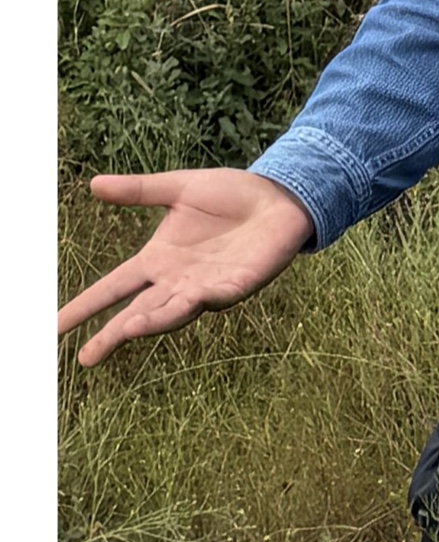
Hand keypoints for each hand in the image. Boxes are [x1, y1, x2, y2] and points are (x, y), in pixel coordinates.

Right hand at [57, 169, 314, 367]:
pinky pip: (217, 297)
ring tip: (127, 330)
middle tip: (86, 357)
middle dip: (113, 334)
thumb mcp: (179, 188)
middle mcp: (177, 280)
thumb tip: (93, 184)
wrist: (281, 194)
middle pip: (138, 312)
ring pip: (173, 311)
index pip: (114, 287)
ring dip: (152, 322)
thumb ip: (139, 191)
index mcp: (158, 260)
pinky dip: (201, 301)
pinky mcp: (238, 284)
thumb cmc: (231, 194)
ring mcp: (207, 286)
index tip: (53, 327)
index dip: (85, 306)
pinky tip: (189, 301)